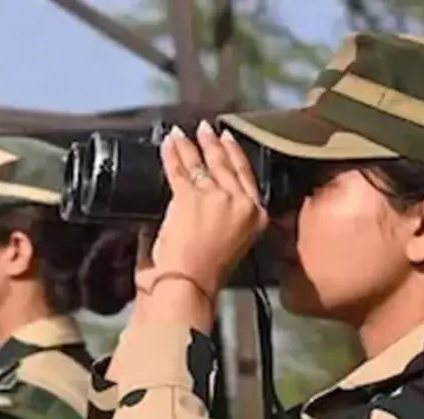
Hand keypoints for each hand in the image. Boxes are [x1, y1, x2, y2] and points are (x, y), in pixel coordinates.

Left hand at [141, 121, 268, 310]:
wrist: (188, 284)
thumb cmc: (205, 275)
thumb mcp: (233, 243)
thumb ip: (229, 219)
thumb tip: (211, 201)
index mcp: (256, 216)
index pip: (247, 176)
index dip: (235, 155)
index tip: (228, 140)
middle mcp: (241, 203)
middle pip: (225, 165)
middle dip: (213, 144)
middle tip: (206, 129)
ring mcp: (215, 197)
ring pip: (201, 163)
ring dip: (190, 145)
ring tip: (183, 133)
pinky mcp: (189, 196)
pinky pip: (178, 169)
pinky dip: (171, 154)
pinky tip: (168, 144)